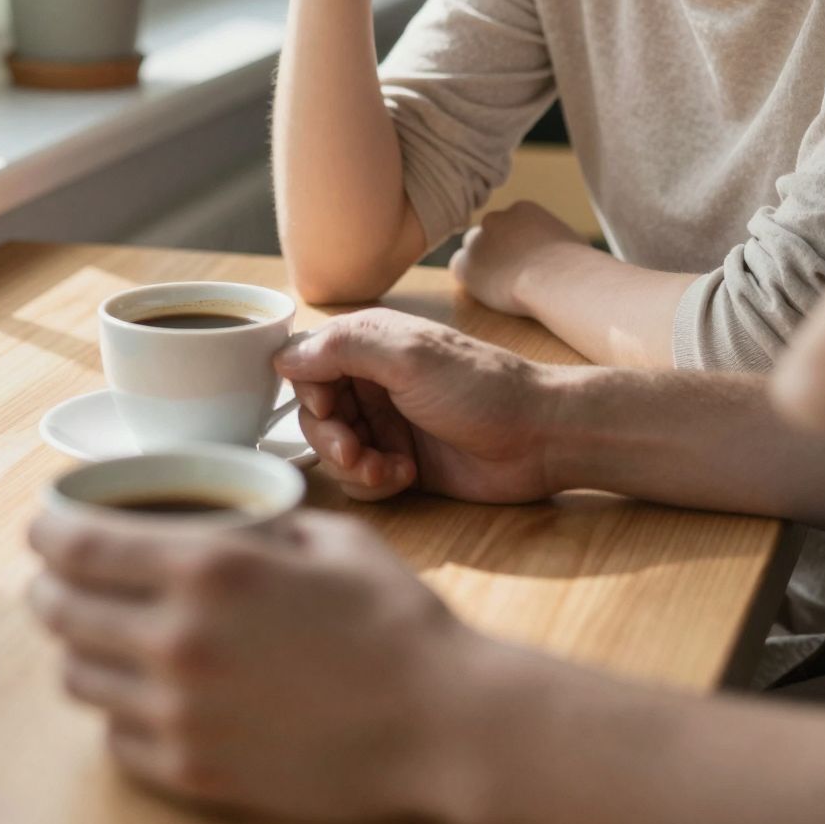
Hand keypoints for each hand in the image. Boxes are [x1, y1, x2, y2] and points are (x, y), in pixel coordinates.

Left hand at [28, 505, 482, 822]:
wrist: (443, 723)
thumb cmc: (395, 619)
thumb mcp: (329, 538)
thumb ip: (256, 528)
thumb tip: (214, 523)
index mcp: (207, 569)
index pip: (77, 545)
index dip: (46, 531)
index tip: (43, 526)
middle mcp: (176, 641)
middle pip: (59, 612)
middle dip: (50, 587)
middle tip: (62, 580)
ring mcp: (180, 716)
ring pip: (78, 679)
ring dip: (83, 649)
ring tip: (107, 637)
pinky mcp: (194, 775)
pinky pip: (117, 741)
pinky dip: (121, 713)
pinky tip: (151, 695)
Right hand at [274, 309, 559, 503]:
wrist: (541, 438)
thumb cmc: (480, 388)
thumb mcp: (408, 356)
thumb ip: (342, 348)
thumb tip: (283, 356)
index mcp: (372, 342)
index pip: (305, 363)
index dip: (308, 392)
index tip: (330, 411)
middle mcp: (374, 380)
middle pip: (314, 412)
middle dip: (328, 438)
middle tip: (355, 454)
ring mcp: (388, 423)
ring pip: (334, 450)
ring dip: (351, 465)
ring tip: (387, 469)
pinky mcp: (402, 461)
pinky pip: (361, 477)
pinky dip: (373, 481)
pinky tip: (406, 477)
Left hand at [451, 201, 589, 317]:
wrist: (557, 280)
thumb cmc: (575, 265)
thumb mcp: (572, 241)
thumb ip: (557, 240)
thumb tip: (566, 249)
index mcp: (522, 210)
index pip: (510, 223)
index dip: (515, 243)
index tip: (525, 259)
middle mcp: (496, 219)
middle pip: (490, 234)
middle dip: (497, 250)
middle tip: (510, 272)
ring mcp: (478, 240)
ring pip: (474, 250)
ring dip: (483, 264)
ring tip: (502, 284)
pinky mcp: (466, 264)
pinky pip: (461, 269)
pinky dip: (472, 279)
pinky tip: (490, 290)